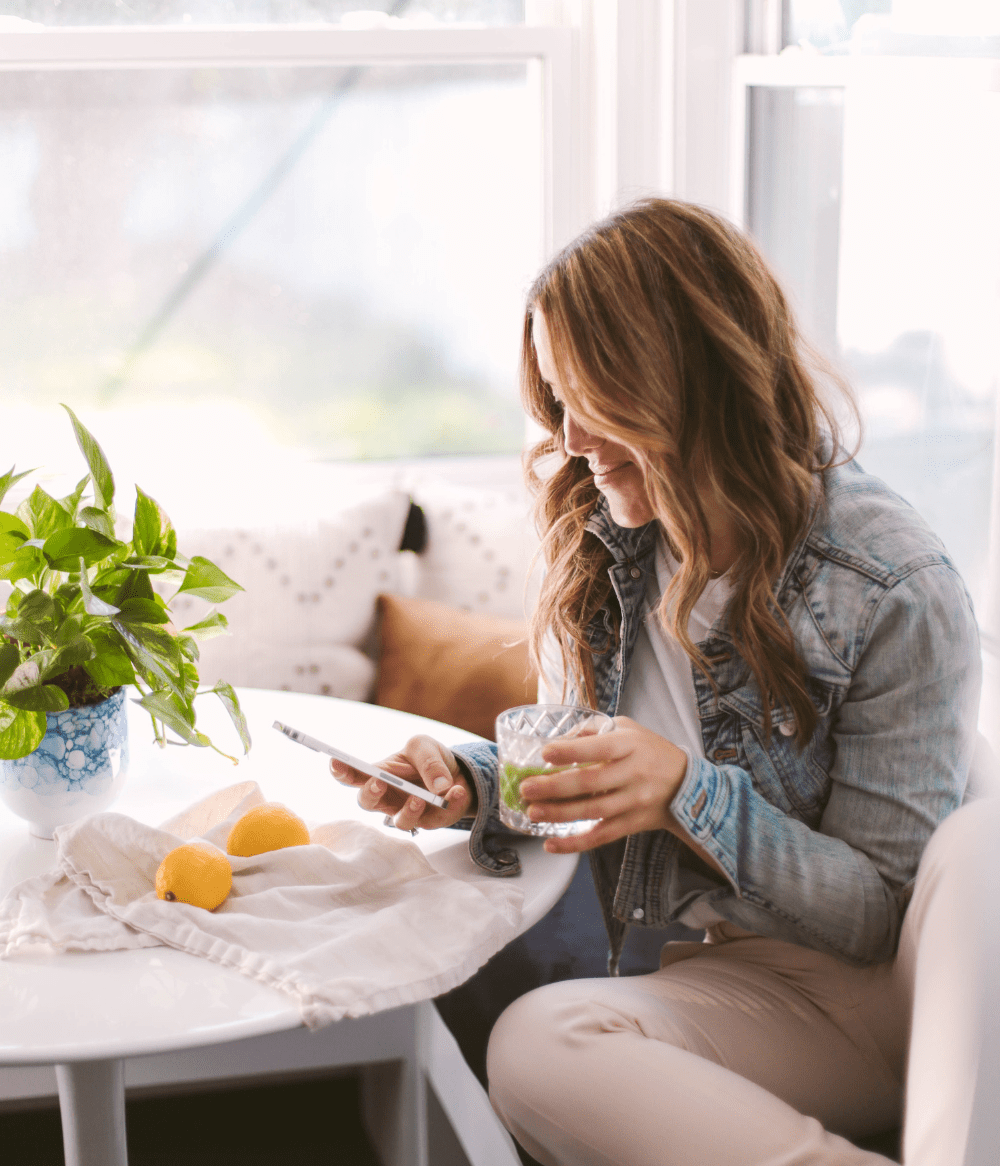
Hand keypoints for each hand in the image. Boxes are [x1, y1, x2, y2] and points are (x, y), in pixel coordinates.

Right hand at [329, 734, 474, 831]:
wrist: (460, 774)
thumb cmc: (430, 759)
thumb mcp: (425, 747)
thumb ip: (428, 761)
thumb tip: (438, 786)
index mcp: (380, 774)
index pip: (354, 775)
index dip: (341, 771)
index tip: (335, 761)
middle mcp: (388, 797)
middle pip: (368, 803)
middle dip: (370, 794)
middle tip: (379, 782)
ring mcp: (407, 812)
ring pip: (400, 821)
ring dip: (410, 810)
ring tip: (421, 797)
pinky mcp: (431, 822)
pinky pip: (437, 819)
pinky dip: (450, 804)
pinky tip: (458, 791)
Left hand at [519, 716, 687, 853]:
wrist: (686, 784)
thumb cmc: (648, 750)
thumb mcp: (627, 728)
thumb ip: (592, 731)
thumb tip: (555, 741)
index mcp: (630, 745)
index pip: (599, 748)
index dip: (571, 751)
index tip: (545, 753)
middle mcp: (633, 773)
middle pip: (591, 783)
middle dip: (555, 787)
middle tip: (526, 789)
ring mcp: (634, 801)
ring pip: (593, 812)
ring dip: (559, 814)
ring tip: (533, 813)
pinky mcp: (631, 824)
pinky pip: (601, 837)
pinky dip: (575, 844)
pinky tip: (551, 844)